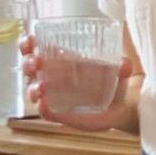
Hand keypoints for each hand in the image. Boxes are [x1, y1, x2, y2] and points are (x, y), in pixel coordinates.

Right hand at [19, 33, 134, 133]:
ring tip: (41, 86)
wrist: (127, 106)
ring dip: (33, 87)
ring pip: (35, 91)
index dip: (28, 44)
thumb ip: (123, 57)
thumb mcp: (121, 64)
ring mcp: (58, 97)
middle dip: (28, 63)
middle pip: (31, 69)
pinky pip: (48, 113)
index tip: (29, 39)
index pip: (38, 49)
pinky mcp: (64, 115)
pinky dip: (43, 109)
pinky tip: (44, 105)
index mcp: (64, 60)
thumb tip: (124, 53)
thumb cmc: (118, 80)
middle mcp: (56, 78)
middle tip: (36, 61)